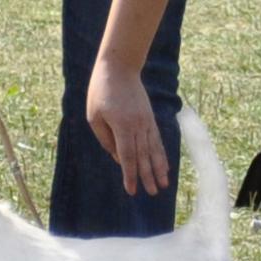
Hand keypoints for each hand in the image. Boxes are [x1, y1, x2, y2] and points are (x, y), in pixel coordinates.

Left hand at [87, 60, 168, 195]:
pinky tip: (165, 166)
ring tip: (163, 185)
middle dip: (147, 176)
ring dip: (158, 169)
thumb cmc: (101, 92)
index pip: (127, 156)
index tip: (132, 190)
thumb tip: (118, 158)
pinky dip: (161, 154)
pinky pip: (157, 140)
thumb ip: (106, 139)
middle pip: (143, 156)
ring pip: (153, 150)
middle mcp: (137, 126)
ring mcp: (146, 122)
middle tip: (152, 193)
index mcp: (122, 126)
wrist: (119, 67)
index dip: (130, 175)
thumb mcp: (94, 117)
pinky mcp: (150, 118)